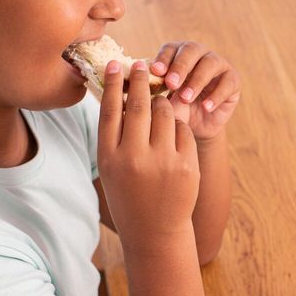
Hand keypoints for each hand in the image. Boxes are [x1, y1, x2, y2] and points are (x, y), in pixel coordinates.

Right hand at [97, 59, 199, 249]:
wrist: (155, 231)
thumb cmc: (129, 195)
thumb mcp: (112, 168)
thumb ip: (115, 136)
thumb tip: (123, 96)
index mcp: (110, 157)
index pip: (110, 110)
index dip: (113, 84)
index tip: (116, 64)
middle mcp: (134, 157)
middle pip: (138, 105)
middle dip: (140, 80)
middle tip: (140, 65)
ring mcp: (163, 161)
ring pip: (165, 113)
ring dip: (162, 104)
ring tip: (158, 105)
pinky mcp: (186, 165)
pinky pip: (183, 130)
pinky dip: (179, 127)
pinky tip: (173, 133)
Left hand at [150, 42, 239, 141]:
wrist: (198, 127)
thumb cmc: (177, 108)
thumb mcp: (163, 101)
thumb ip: (153, 92)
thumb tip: (137, 86)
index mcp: (178, 53)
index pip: (170, 48)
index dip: (164, 58)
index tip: (155, 71)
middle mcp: (199, 54)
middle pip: (191, 50)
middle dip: (180, 66)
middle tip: (171, 84)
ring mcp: (218, 65)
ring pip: (210, 64)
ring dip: (197, 80)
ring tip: (186, 98)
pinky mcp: (233, 80)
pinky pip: (228, 83)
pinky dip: (216, 95)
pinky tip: (205, 107)